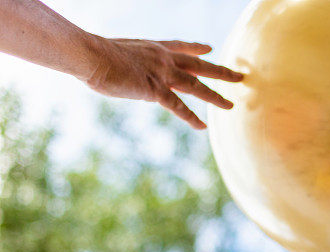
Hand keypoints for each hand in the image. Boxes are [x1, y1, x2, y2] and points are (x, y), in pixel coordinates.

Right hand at [82, 37, 242, 128]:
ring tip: (231, 105)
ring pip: (197, 86)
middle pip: (199, 65)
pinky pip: (178, 106)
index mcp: (152, 47)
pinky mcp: (155, 89)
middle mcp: (163, 58)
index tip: (209, 49)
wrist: (89, 55)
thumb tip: (121, 72)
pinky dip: (191, 117)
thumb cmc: (92, 54)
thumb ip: (126, 63)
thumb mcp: (114, 54)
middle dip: (221, 72)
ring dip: (215, 96)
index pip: (180, 46)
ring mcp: (161, 73)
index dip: (196, 48)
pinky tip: (202, 126)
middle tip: (240, 76)